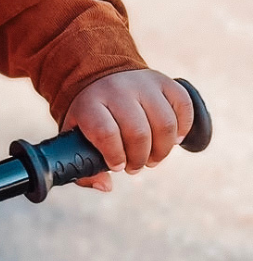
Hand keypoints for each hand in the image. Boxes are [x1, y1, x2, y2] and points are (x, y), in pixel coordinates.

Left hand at [61, 70, 193, 191]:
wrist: (99, 76)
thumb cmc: (91, 115)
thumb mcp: (76, 136)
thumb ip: (85, 167)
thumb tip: (106, 185)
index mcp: (90, 103)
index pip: (106, 132)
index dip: (115, 156)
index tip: (117, 165)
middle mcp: (116, 89)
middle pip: (138, 132)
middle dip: (140, 158)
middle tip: (135, 166)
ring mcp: (142, 83)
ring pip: (165, 123)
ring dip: (163, 149)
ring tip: (152, 157)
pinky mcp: (164, 81)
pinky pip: (184, 105)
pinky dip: (183, 128)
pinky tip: (172, 139)